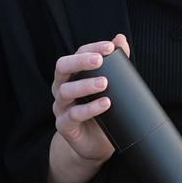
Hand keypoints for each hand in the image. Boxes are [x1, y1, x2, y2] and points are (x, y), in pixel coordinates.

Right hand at [51, 34, 129, 162]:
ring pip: (66, 91)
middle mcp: (62, 87)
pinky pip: (73, 115)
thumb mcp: (111, 86)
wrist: (96, 143)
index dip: (92, 48)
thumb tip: (120, 39)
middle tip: (100, 60)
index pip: (77, 54)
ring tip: (105, 83)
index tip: (110, 47)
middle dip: (81, 61)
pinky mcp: (64, 125)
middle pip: (62, 67)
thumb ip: (116, 63)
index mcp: (71, 74)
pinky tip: (105, 104)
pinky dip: (90, 109)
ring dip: (85, 85)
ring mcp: (60, 106)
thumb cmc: (102, 110)